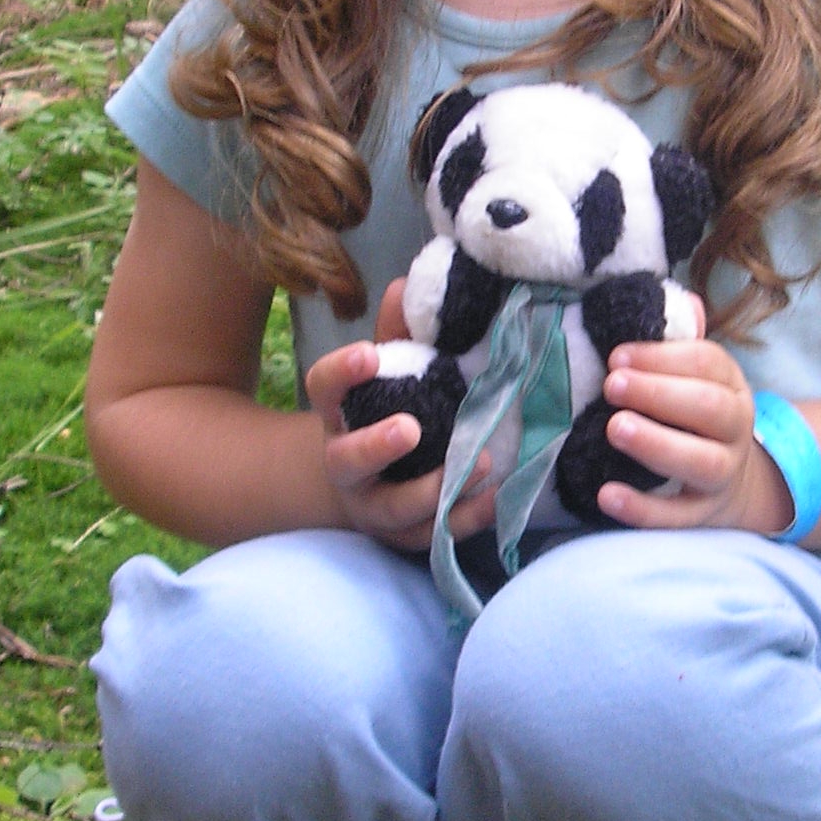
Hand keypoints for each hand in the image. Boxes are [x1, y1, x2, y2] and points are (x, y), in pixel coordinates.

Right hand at [304, 329, 495, 553]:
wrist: (370, 484)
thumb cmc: (388, 411)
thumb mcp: (392, 371)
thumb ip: (399, 334)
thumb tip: (406, 284)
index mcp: (339, 414)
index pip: (323, 388)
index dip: (341, 372)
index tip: (368, 354)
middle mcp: (346, 465)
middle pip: (348, 460)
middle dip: (377, 446)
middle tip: (410, 428)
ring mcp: (375, 506)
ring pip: (395, 508)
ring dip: (434, 489)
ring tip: (478, 462)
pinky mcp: (407, 536)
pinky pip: (435, 534)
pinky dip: (466, 517)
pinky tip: (496, 496)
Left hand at [596, 338, 791, 535]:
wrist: (732, 481)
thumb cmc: (694, 416)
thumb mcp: (696, 378)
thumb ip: (680, 344)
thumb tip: (685, 304)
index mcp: (731, 386)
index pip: (707, 363)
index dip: (662, 357)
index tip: (616, 356)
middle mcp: (735, 429)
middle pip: (710, 409)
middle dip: (659, 393)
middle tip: (611, 385)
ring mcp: (722, 474)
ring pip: (701, 462)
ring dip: (656, 443)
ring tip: (613, 428)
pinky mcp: (701, 514)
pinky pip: (676, 517)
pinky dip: (642, 509)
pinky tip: (607, 494)